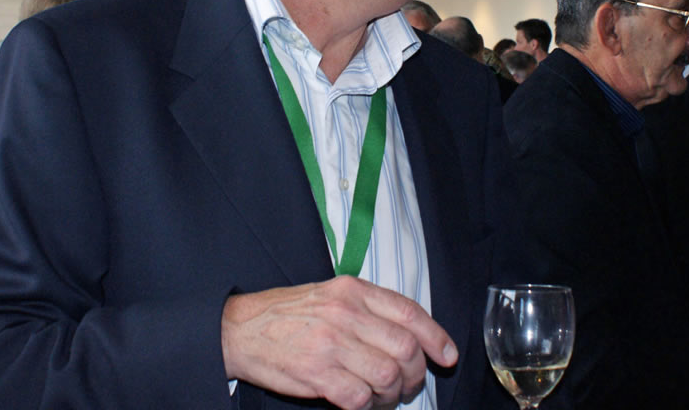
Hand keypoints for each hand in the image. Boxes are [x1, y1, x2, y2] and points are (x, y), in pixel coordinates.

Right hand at [221, 275, 456, 409]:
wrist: (241, 328)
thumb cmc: (290, 314)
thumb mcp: (332, 294)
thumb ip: (369, 308)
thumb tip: (412, 334)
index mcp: (353, 290)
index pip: (410, 312)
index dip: (436, 337)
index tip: (447, 356)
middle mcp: (346, 314)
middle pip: (405, 348)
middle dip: (416, 373)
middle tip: (409, 384)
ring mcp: (332, 344)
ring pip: (388, 376)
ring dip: (393, 394)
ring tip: (383, 396)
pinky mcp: (317, 374)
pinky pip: (361, 398)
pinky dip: (369, 406)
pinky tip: (362, 403)